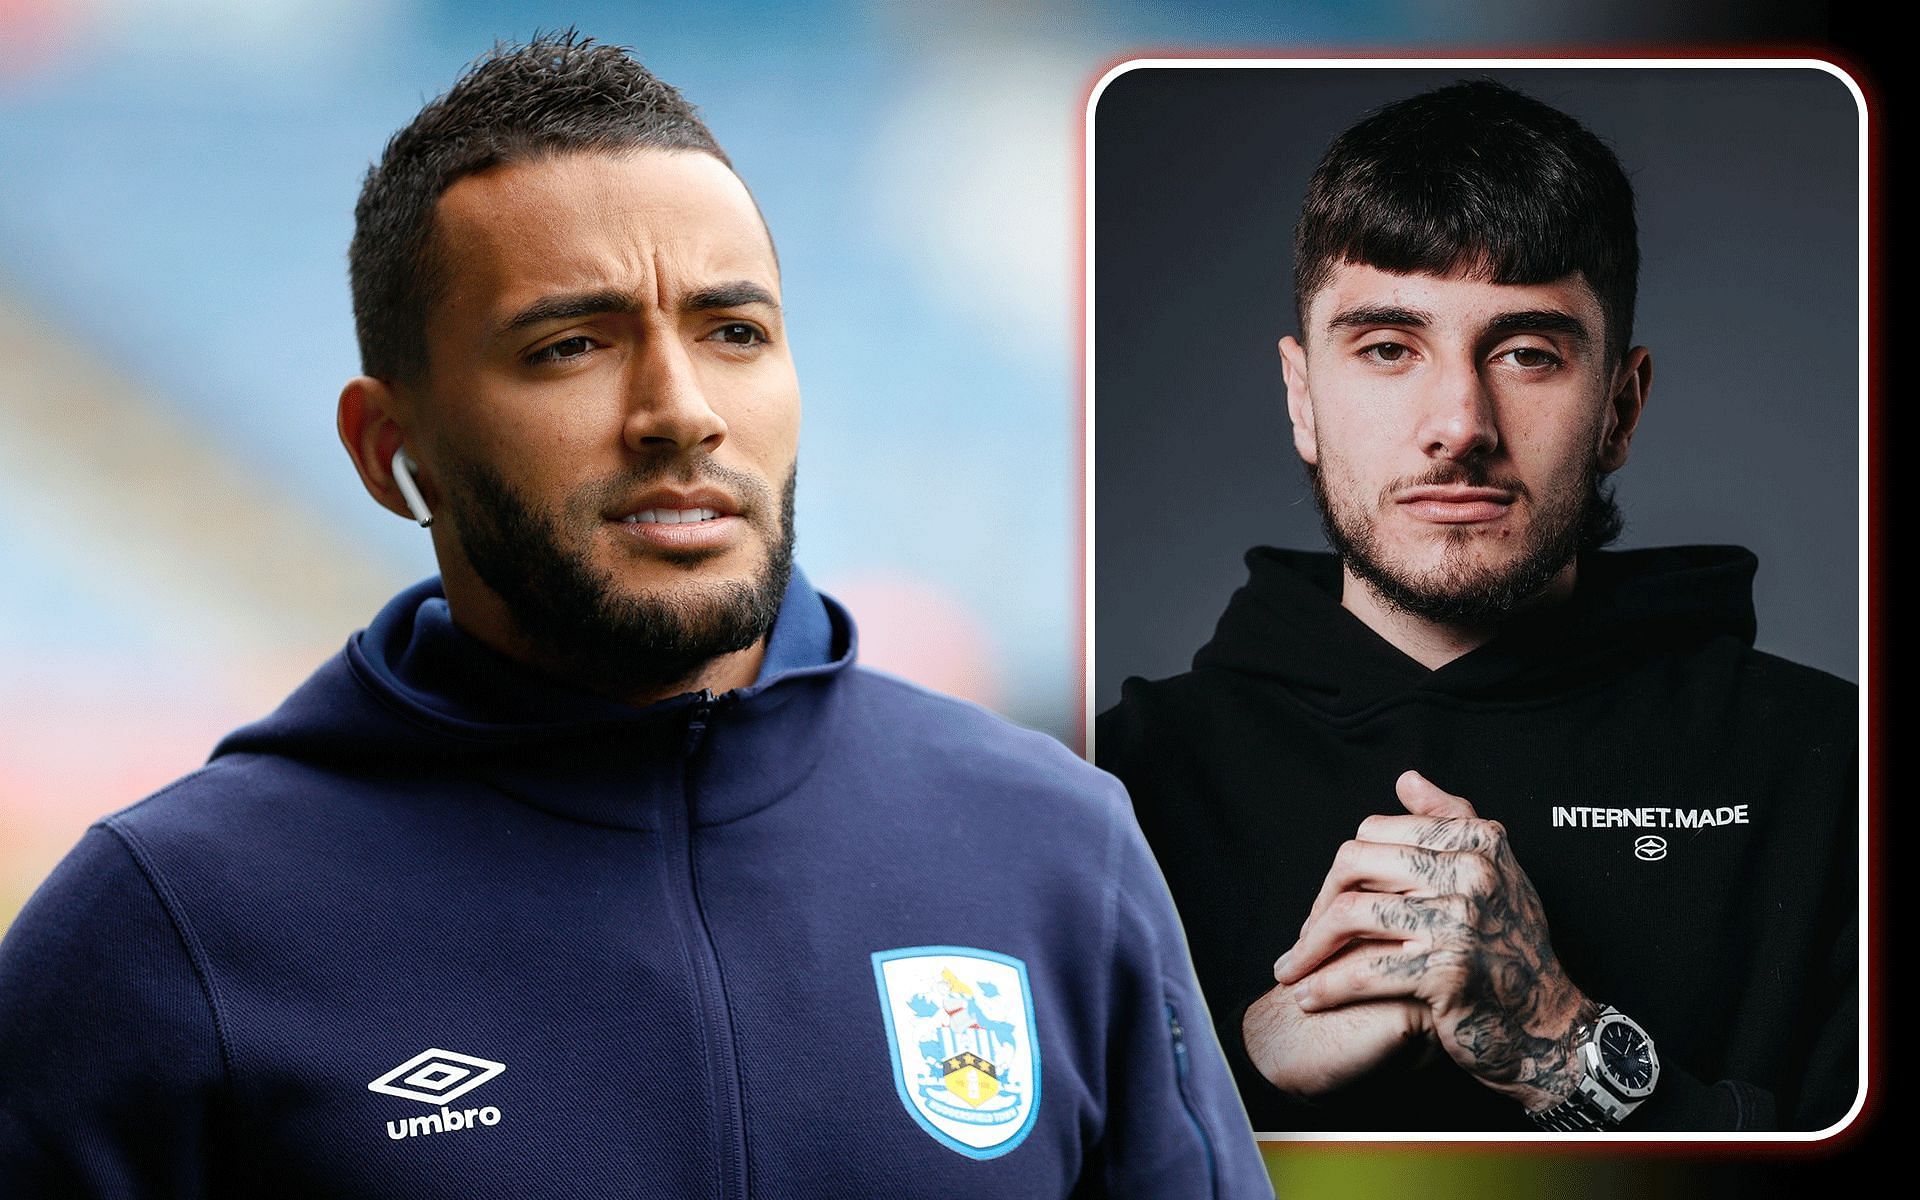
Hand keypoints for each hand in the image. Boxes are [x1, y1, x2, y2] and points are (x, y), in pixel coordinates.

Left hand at [1272, 770, 1592, 1111]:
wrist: (1547, 1026)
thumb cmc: (1512, 946)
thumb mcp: (1494, 873)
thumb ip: (1450, 820)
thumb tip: (1406, 779)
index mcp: (1477, 839)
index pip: (1374, 831)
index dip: (1342, 869)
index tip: (1328, 903)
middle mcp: (1471, 871)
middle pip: (1353, 864)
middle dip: (1317, 904)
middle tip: (1304, 939)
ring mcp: (1460, 920)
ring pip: (1350, 915)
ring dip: (1309, 949)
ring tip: (1291, 972)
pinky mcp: (1447, 971)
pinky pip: (1363, 971)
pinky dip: (1327, 986)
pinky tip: (1308, 998)